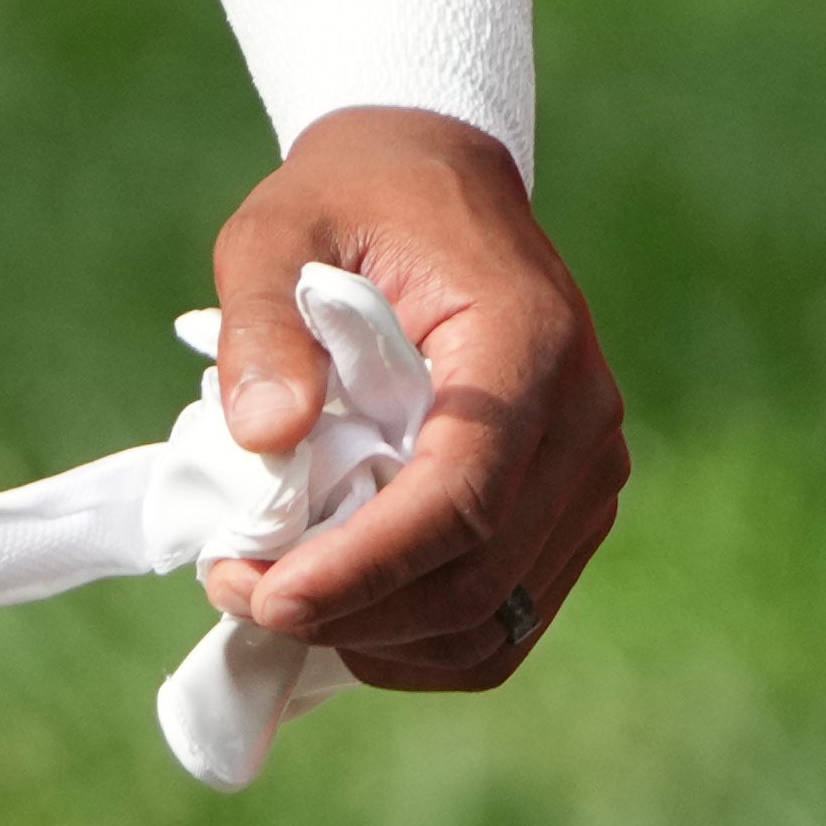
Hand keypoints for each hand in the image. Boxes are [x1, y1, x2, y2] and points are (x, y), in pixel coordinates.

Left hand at [205, 111, 619, 691]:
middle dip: (349, 612)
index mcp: (525, 342)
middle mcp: (583, 417)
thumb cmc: (353, 203)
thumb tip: (267, 437)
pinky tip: (344, 610)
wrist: (438, 183)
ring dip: (377, 638)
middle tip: (235, 591)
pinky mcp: (571, 511)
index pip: (463, 494)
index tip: (260, 591)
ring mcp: (590, 472)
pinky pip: (505, 620)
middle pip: (477, 576)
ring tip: (277, 597)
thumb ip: (261, 327)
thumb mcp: (275, 232)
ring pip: (493, 622)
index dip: (363, 566)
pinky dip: (418, 643)